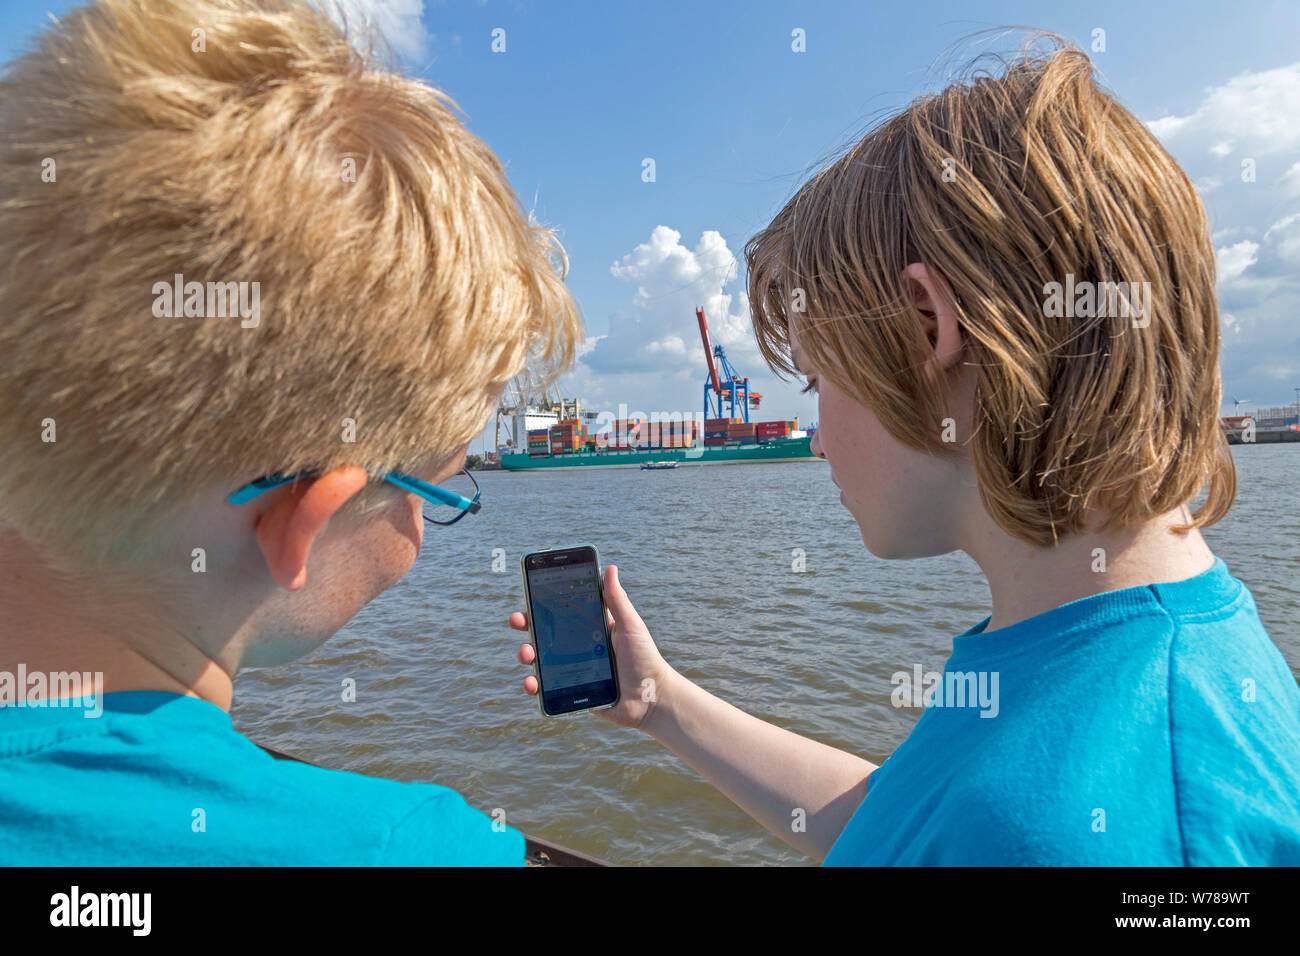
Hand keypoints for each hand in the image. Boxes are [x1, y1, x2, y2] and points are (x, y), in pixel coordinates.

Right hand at [508, 564, 674, 729]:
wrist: (651, 698)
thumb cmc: (644, 658)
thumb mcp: (631, 626)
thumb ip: (617, 600)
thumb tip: (611, 568)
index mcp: (590, 628)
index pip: (561, 611)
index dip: (542, 603)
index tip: (528, 593)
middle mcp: (577, 647)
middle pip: (544, 633)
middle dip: (526, 625)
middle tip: (518, 620)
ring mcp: (571, 669)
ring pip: (539, 660)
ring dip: (526, 654)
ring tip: (527, 654)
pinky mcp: (570, 692)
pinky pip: (546, 688)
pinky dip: (534, 685)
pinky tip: (532, 682)